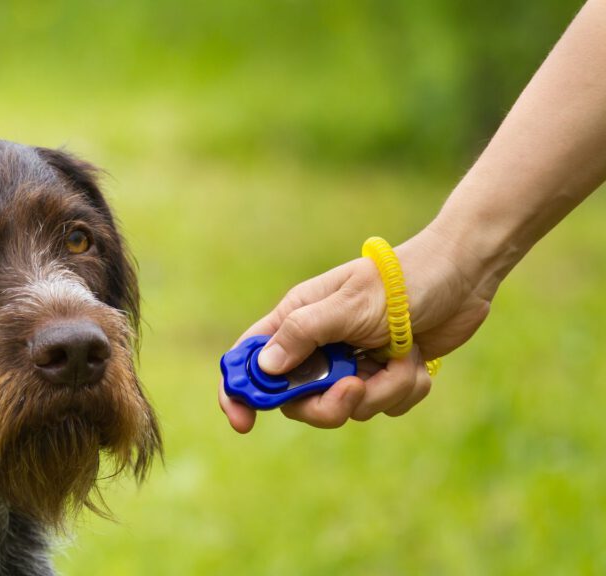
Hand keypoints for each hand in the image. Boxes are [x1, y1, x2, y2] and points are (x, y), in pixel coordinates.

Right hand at [219, 226, 494, 431]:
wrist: (462, 276)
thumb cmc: (400, 281)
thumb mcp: (348, 305)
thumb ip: (303, 334)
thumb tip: (264, 368)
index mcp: (297, 319)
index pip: (251, 359)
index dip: (239, 392)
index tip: (244, 422)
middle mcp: (318, 344)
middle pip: (297, 400)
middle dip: (327, 404)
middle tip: (354, 390)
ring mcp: (351, 362)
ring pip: (346, 407)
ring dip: (381, 390)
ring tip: (401, 357)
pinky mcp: (384, 376)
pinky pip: (384, 406)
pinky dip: (404, 389)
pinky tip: (416, 358)